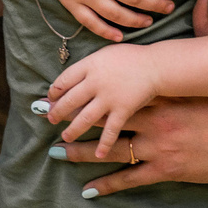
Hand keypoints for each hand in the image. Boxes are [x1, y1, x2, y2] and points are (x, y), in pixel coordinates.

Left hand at [38, 44, 160, 150]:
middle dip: (57, 111)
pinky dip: (104, 144)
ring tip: (65, 137)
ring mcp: (109, 97)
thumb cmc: (132, 58)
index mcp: (90, 65)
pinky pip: (110, 130)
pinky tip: (98, 154)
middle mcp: (96, 82)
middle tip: (50, 119)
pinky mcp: (123, 110)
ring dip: (73, 129)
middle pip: (70, 100)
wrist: (157, 64)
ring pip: (84, 118)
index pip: (64, 79)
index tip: (51, 98)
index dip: (54, 91)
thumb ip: (89, 66)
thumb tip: (71, 78)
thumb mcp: (106, 53)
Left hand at [48, 93, 207, 197]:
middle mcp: (155, 117)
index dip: (84, 87)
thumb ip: (204, 32)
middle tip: (47, 117)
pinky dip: (106, 184)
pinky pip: (129, 177)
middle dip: (72, 116)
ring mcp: (159, 145)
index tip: (61, 87)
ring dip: (80, 150)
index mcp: (163, 93)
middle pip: (104, 115)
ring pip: (109, 147)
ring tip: (56, 150)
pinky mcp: (166, 169)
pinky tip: (86, 189)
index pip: (114, 87)